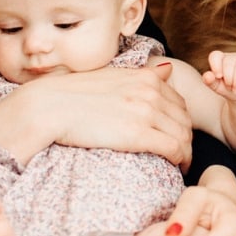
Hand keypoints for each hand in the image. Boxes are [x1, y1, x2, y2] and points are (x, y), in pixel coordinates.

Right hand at [0, 63, 193, 168]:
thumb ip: (141, 75)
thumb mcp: (111, 76)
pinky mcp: (138, 134)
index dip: (181, 121)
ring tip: (179, 164)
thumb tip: (168, 69)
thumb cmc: (74, 94)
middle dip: (186, 138)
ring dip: (186, 152)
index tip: (176, 135)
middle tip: (180, 153)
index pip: (179, 101)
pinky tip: (176, 167)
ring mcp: (145, 112)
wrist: (50, 106)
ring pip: (183, 135)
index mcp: (145, 77)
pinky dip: (181, 160)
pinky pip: (174, 149)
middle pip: (185, 120)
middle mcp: (150, 91)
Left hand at [201, 50, 235, 102]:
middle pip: (228, 62)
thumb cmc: (228, 89)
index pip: (215, 55)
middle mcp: (234, 57)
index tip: (218, 77)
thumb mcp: (217, 88)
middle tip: (229, 87)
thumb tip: (207, 75)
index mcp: (222, 59)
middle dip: (228, 78)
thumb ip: (210, 82)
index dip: (215, 66)